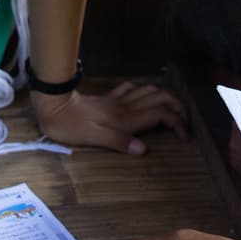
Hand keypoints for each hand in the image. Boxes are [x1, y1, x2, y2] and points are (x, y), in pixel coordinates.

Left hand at [32, 80, 186, 154]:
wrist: (54, 105)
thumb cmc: (71, 126)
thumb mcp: (93, 139)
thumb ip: (119, 142)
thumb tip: (143, 149)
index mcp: (126, 119)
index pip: (162, 115)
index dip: (178, 123)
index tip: (184, 136)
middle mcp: (127, 107)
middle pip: (162, 98)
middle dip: (179, 108)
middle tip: (185, 122)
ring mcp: (119, 100)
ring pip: (151, 91)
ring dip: (166, 97)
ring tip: (173, 110)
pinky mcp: (109, 97)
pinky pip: (133, 89)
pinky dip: (146, 92)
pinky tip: (145, 98)